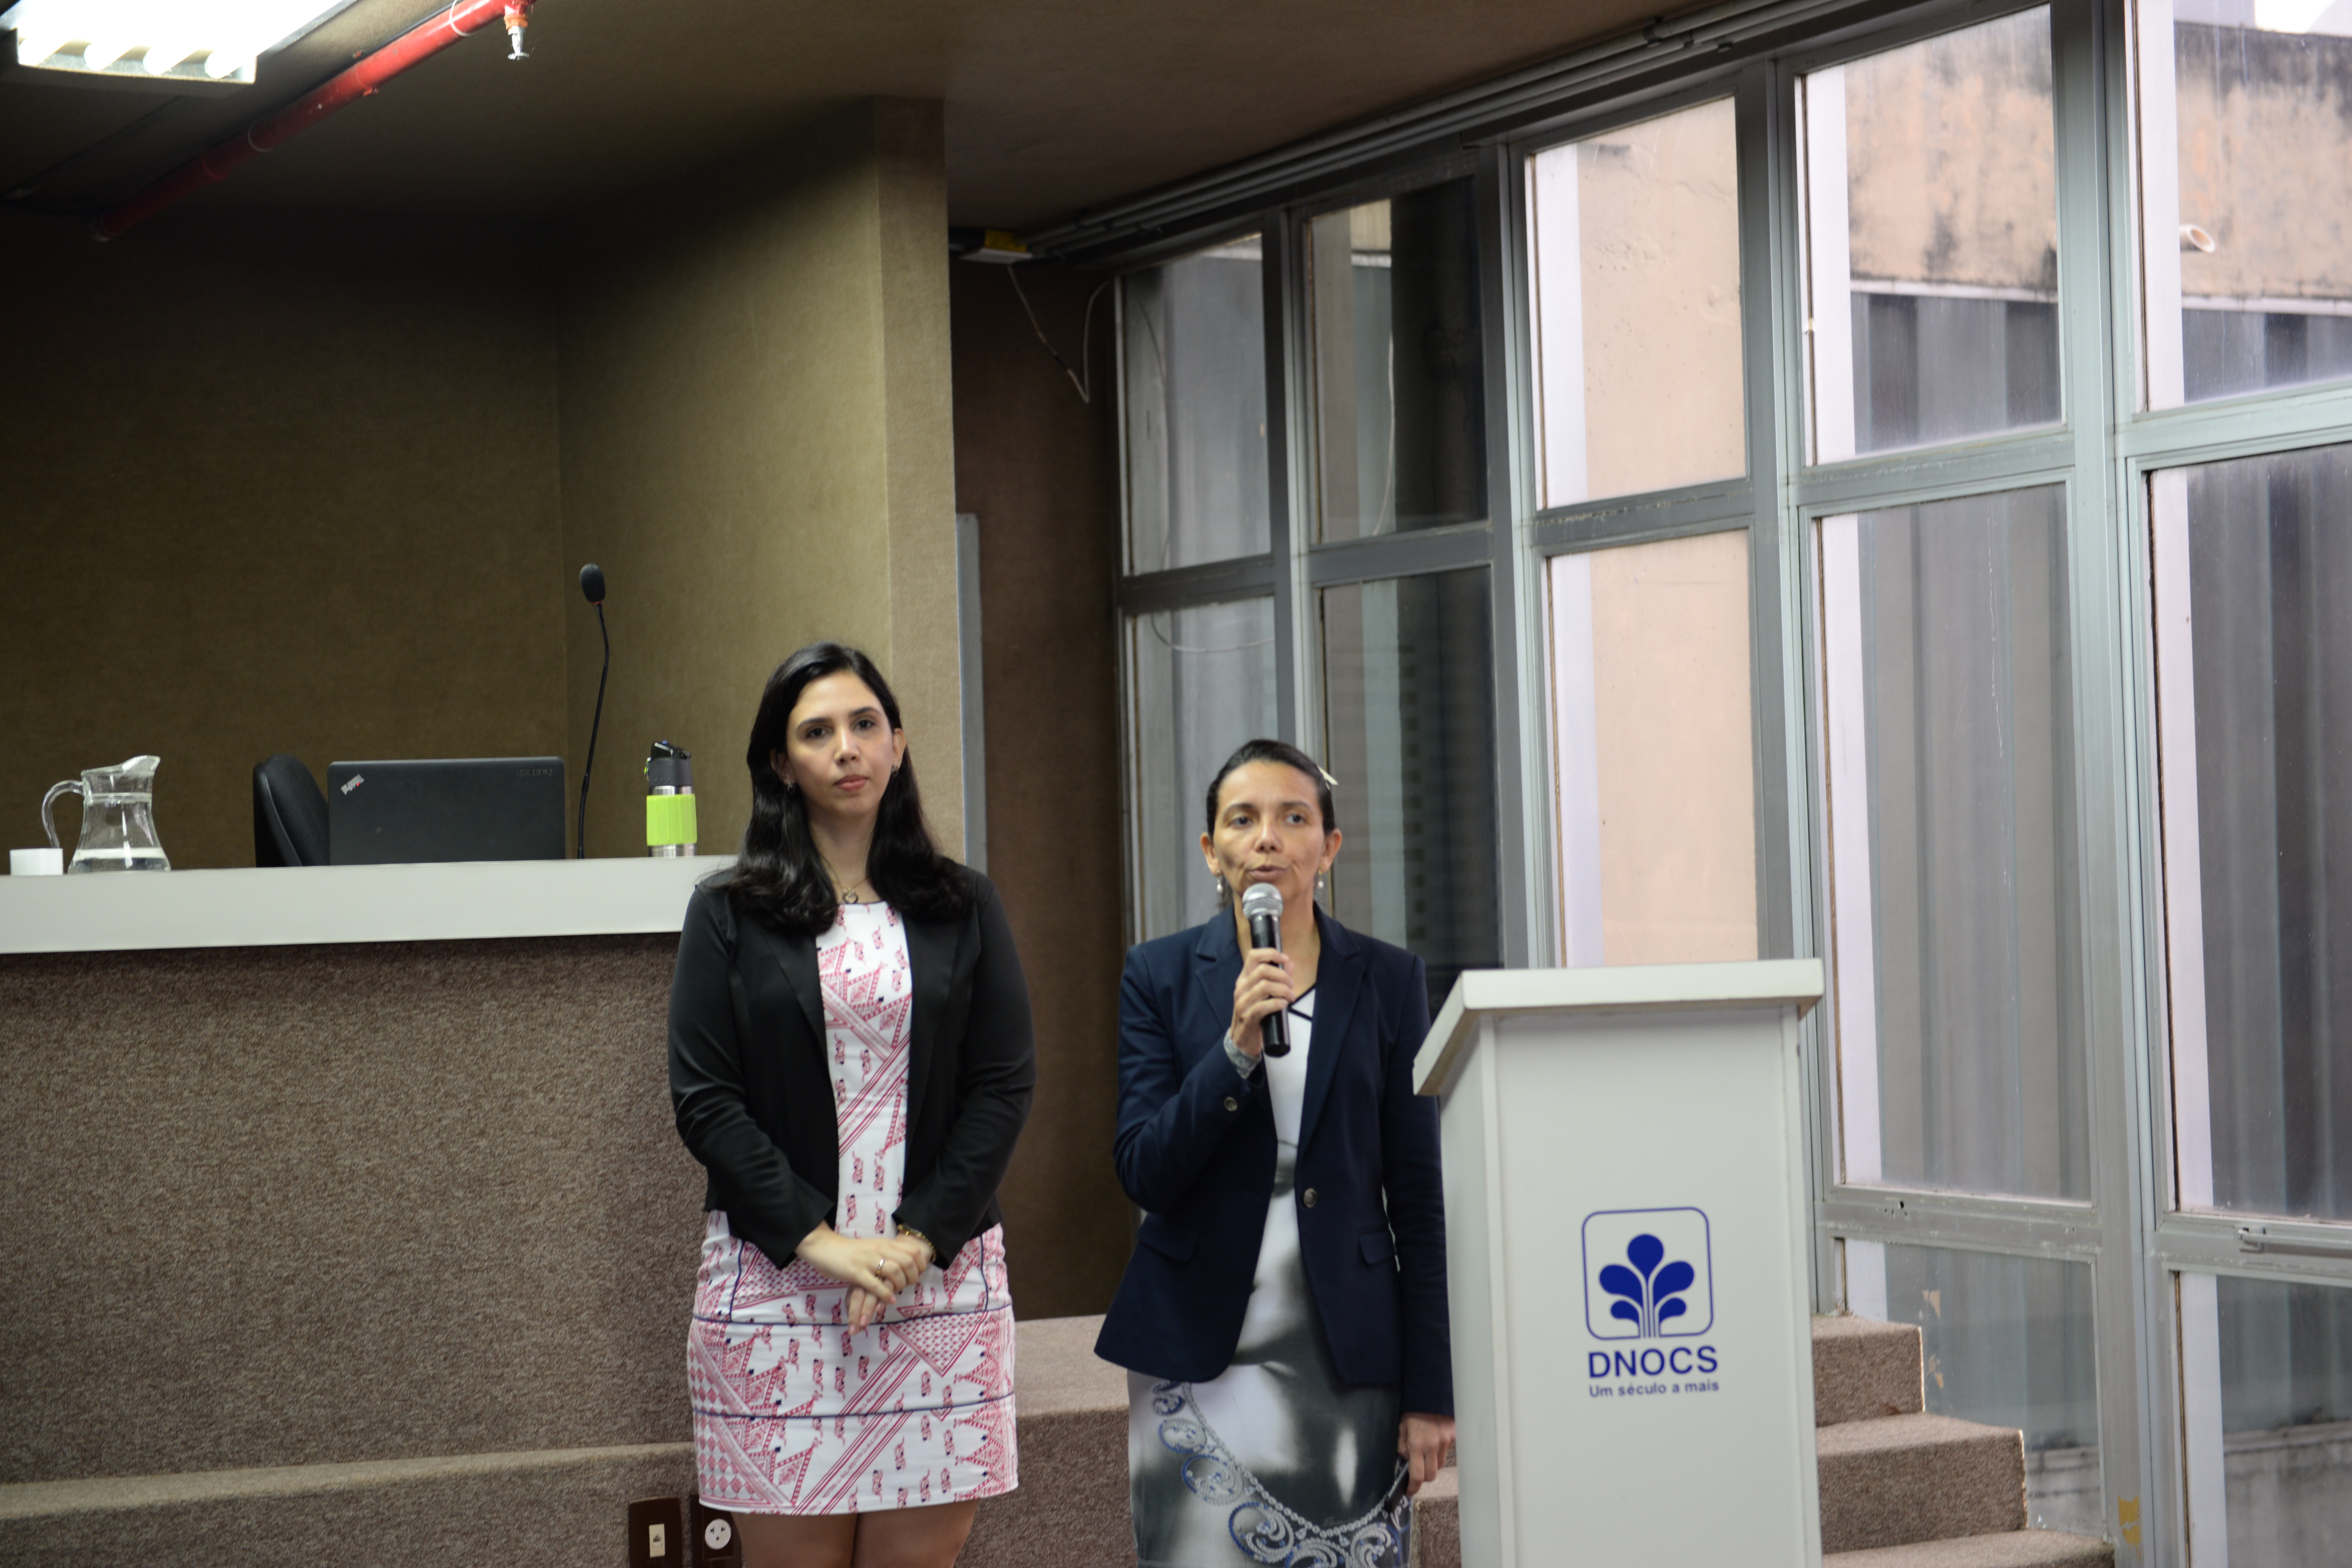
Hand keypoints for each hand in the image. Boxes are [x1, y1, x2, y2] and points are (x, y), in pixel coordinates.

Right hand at [795, 1225, 932, 1329]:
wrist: (825, 1248)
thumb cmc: (851, 1252)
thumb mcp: (873, 1248)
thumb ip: (888, 1254)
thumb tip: (906, 1265)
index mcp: (884, 1243)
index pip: (913, 1250)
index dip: (920, 1263)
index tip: (918, 1273)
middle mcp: (878, 1249)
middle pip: (908, 1261)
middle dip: (913, 1276)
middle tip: (909, 1285)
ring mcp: (867, 1260)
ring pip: (894, 1271)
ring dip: (900, 1284)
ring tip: (898, 1291)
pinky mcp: (855, 1272)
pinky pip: (875, 1284)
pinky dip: (885, 1294)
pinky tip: (890, 1300)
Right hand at [1227, 945, 1295, 1058]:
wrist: (1243, 1039)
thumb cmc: (1255, 1013)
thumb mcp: (1264, 994)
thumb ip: (1276, 978)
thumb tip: (1289, 964)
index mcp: (1244, 978)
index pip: (1253, 955)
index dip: (1271, 953)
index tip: (1285, 959)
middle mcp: (1241, 988)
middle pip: (1262, 970)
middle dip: (1282, 975)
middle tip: (1291, 985)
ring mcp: (1242, 1002)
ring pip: (1264, 986)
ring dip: (1283, 990)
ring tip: (1290, 997)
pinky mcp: (1247, 1017)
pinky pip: (1263, 1006)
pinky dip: (1277, 1003)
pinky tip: (1284, 1004)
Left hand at [1398, 1412, 1454, 1496]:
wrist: (1432, 1394)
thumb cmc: (1414, 1410)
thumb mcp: (1402, 1427)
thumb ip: (1403, 1445)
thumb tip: (1406, 1459)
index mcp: (1417, 1444)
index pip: (1417, 1475)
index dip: (1413, 1487)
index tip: (1409, 1491)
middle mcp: (1432, 1446)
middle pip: (1431, 1475)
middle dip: (1423, 1477)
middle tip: (1418, 1471)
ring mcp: (1445, 1442)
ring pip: (1439, 1465)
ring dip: (1432, 1464)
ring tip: (1426, 1452)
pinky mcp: (1453, 1437)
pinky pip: (1446, 1452)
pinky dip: (1439, 1451)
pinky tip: (1435, 1440)